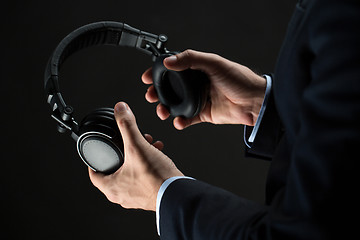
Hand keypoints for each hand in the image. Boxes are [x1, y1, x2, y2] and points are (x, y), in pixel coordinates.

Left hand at [88, 102, 182, 210]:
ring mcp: (135, 197)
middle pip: (115, 171)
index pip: (93, 174)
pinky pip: (143, 179)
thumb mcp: (138, 146)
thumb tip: (120, 110)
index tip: (98, 153)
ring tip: (147, 146)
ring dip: (138, 158)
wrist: (177, 193)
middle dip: (123, 154)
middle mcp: (121, 195)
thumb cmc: (155, 178)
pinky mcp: (148, 196)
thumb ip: (127, 126)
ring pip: (130, 174)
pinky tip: (157, 156)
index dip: (94, 161)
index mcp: (111, 187)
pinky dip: (147, 166)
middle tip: (129, 145)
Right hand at [142, 49, 266, 129]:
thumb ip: (191, 59)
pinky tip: (178, 122)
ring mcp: (200, 99)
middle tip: (151, 96)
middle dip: (158, 93)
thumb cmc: (240, 80)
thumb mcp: (215, 63)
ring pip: (177, 104)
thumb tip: (169, 61)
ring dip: (166, 108)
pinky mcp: (204, 114)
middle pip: (171, 88)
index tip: (147, 76)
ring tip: (163, 111)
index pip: (174, 69)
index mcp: (198, 69)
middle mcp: (198, 84)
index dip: (159, 72)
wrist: (255, 102)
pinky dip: (181, 121)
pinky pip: (188, 118)